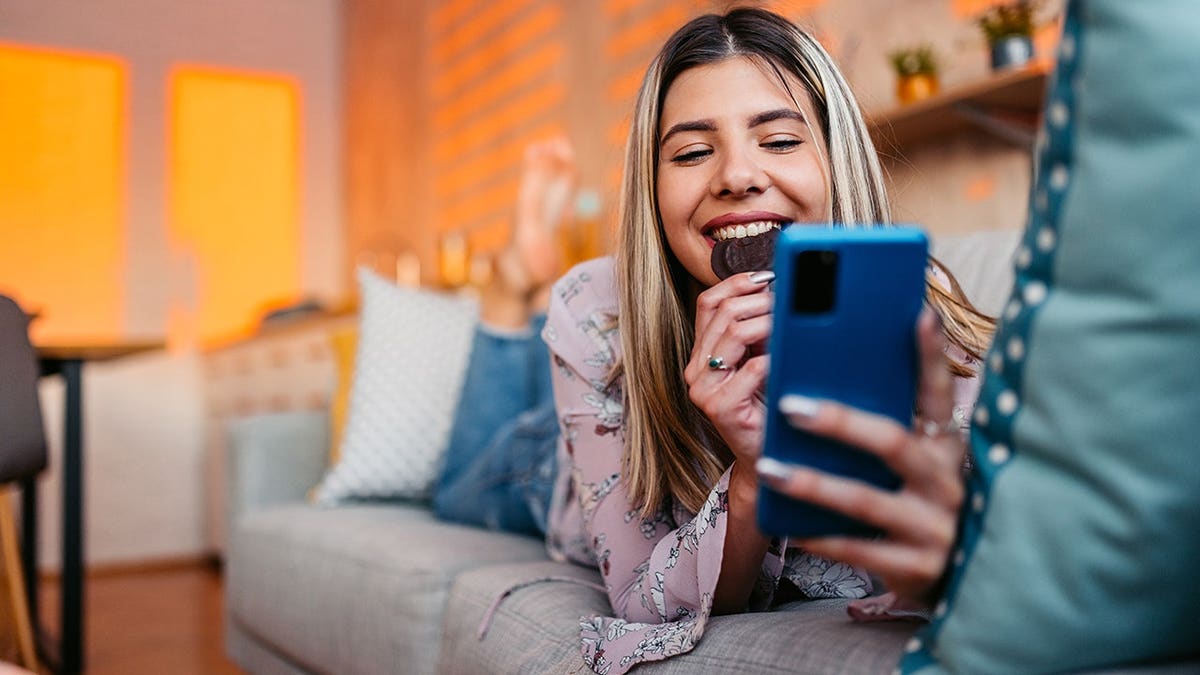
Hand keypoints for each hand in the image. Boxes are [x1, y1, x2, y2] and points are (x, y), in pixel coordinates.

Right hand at [684, 270, 774, 472]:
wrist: (766, 457)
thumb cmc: (766, 406)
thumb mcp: (758, 359)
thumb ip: (757, 330)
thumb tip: (777, 287)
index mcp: (700, 353)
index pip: (708, 302)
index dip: (737, 283)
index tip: (769, 275)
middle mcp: (695, 369)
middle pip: (724, 313)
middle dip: (761, 301)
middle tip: (790, 302)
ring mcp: (703, 390)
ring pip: (734, 333)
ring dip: (768, 322)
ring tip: (791, 322)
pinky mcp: (720, 409)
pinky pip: (751, 368)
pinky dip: (775, 356)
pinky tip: (790, 355)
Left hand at [756, 309, 964, 604]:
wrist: (959, 581)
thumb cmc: (923, 506)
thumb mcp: (922, 462)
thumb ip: (892, 425)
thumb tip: (836, 372)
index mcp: (945, 446)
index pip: (938, 393)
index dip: (930, 354)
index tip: (918, 312)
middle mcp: (945, 481)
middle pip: (892, 443)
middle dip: (840, 422)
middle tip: (790, 406)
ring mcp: (933, 526)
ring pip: (864, 499)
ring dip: (812, 483)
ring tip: (770, 469)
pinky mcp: (916, 567)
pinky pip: (858, 548)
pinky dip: (821, 536)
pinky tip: (791, 525)